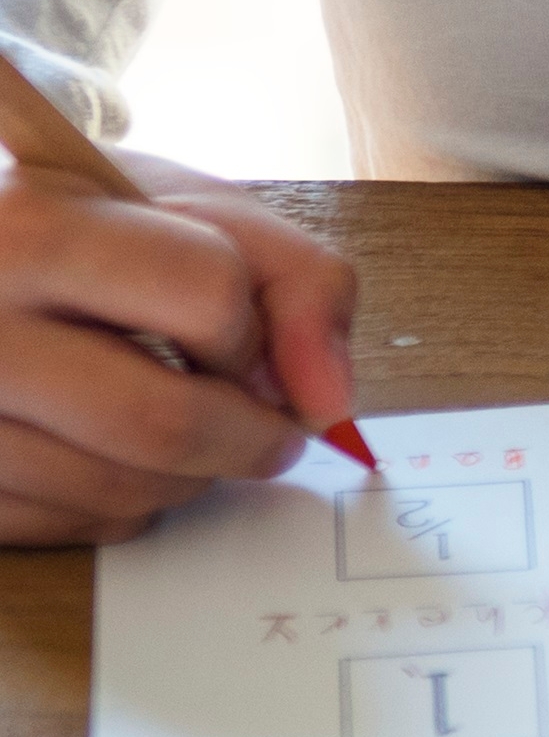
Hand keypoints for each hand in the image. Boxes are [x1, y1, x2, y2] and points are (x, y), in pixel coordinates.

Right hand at [0, 158, 357, 544]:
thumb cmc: (91, 228)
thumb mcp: (191, 209)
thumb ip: (297, 280)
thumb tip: (330, 404)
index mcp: (31, 226)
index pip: (206, 296)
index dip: (252, 332)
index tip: (248, 345)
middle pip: (161, 421)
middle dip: (248, 440)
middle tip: (267, 434)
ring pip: (114, 490)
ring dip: (186, 479)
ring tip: (178, 430)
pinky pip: (62, 526)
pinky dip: (114, 508)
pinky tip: (106, 453)